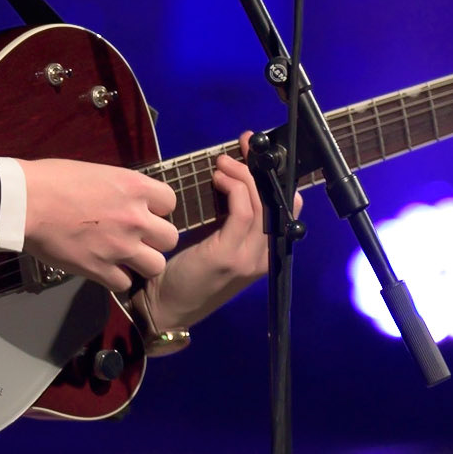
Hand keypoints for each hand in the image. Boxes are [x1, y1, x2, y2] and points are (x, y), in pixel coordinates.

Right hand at [18, 158, 177, 291]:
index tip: (144, 211)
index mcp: (134, 187)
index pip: (170, 202)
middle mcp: (135, 218)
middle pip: (170, 238)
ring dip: (142, 262)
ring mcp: (120, 246)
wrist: (26, 201)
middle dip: (155, 239)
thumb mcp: (96, 172)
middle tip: (136, 237)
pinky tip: (103, 268)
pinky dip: (116, 278)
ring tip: (124, 256)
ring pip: (156, 266)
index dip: (157, 208)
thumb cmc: (52, 179)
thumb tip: (123, 198)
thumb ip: (119, 189)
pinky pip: (125, 283)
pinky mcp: (100, 269)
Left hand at [141, 132, 302, 331]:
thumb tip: (234, 180)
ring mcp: (249, 259)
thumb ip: (231, 219)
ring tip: (223, 162)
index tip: (256, 152)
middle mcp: (264, 256)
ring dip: (242, 175)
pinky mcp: (229, 256)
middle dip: (259, 167)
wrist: (166, 307)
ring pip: (259, 203)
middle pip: (274, 201)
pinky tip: (217, 178)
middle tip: (242, 146)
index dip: (275, 176)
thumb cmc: (187, 272)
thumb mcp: (217, 241)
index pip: (286, 208)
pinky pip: (242, 212)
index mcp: (265, 253)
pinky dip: (232, 188)